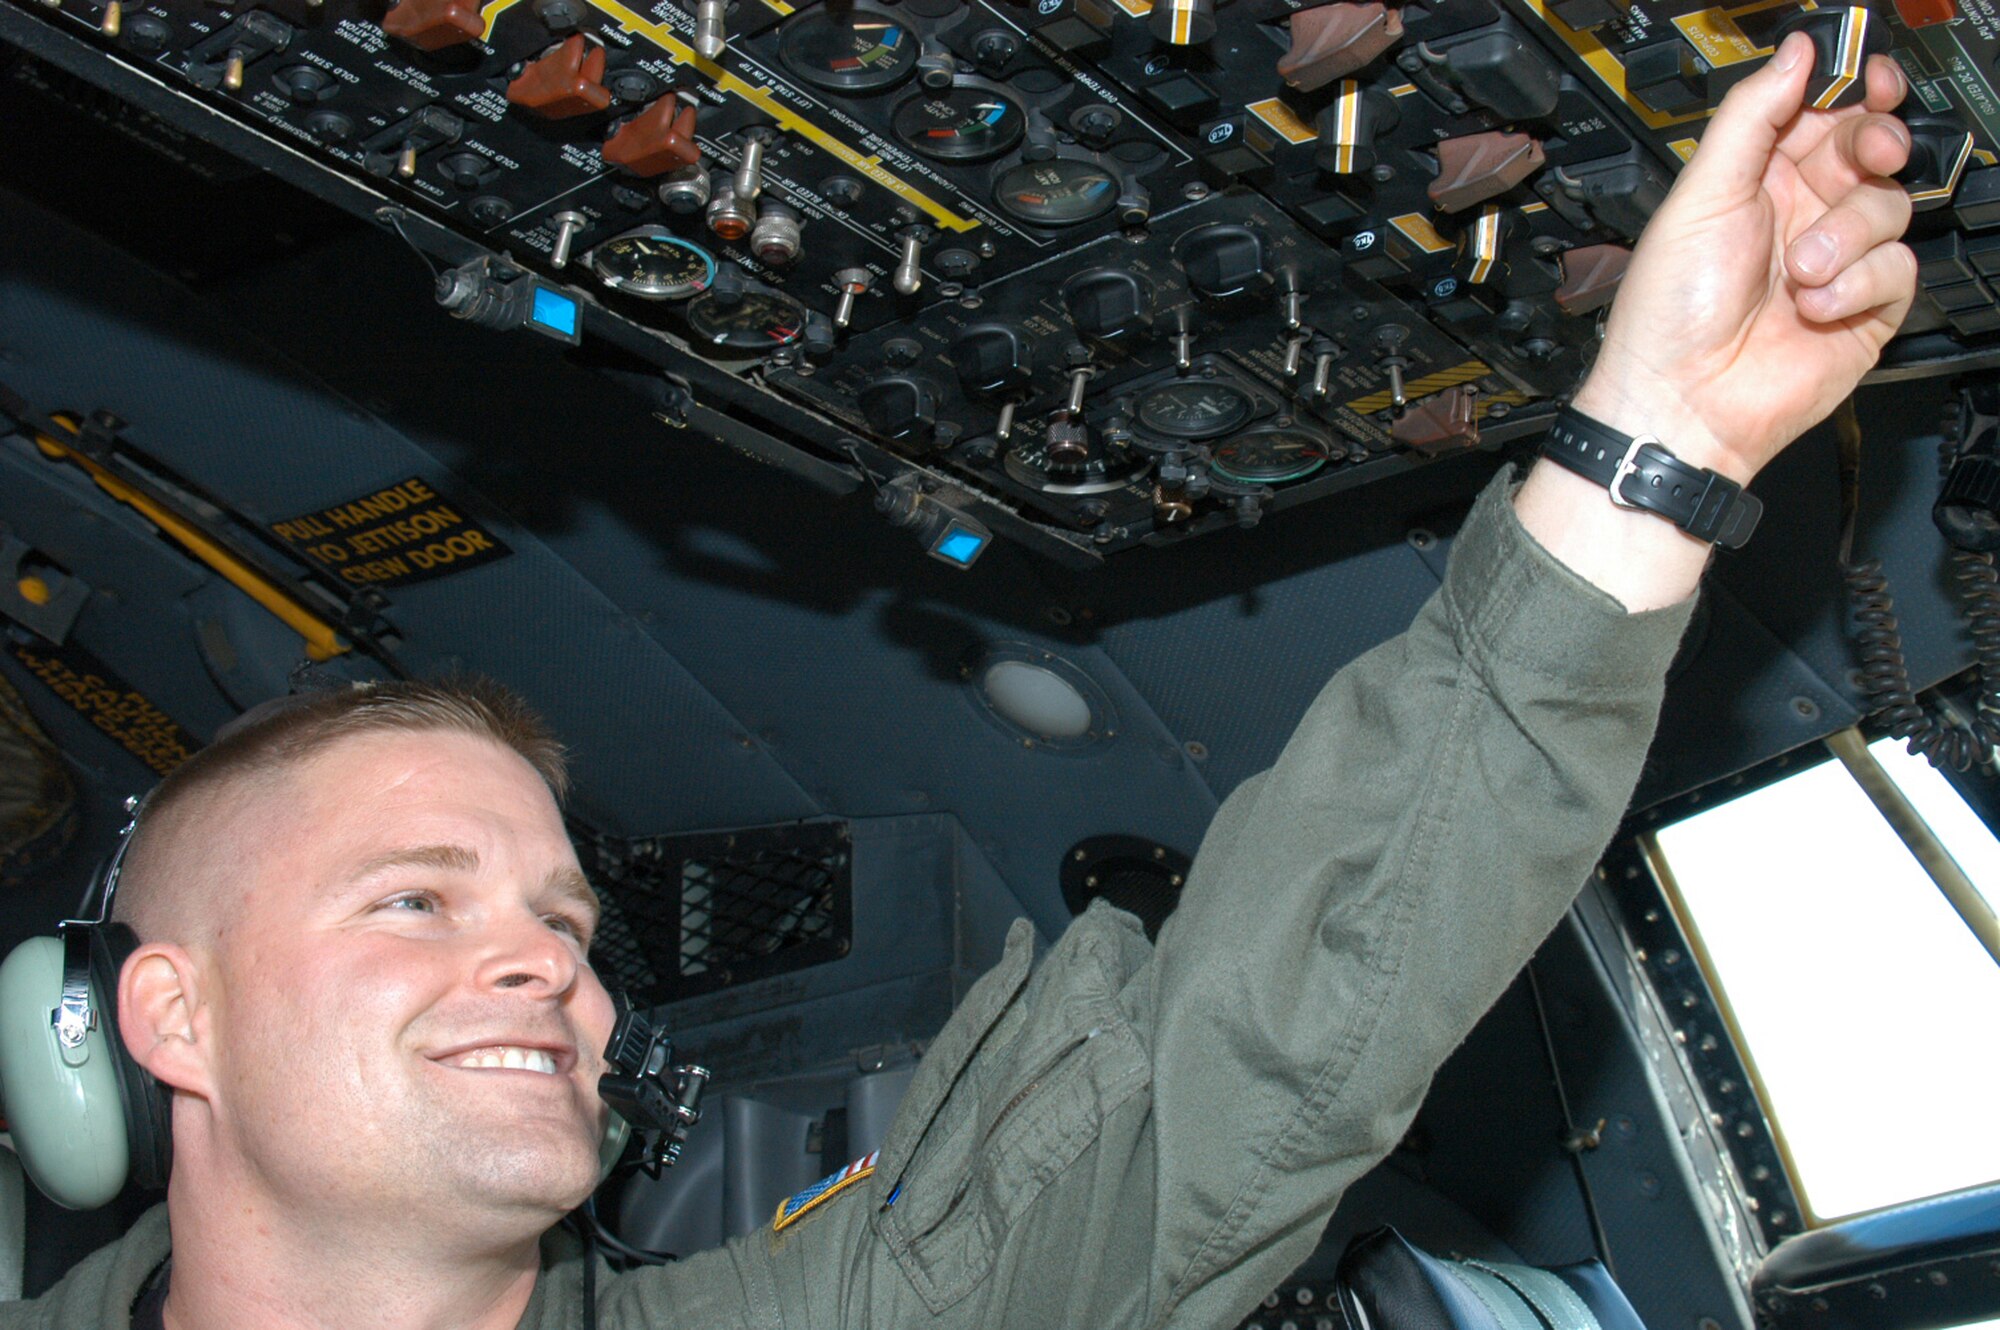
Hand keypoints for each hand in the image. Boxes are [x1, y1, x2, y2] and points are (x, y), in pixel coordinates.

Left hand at [1572, 29, 1915, 485]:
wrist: (1684, 401)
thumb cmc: (1670, 313)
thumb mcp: (1701, 195)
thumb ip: (1750, 117)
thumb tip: (1794, 53)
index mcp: (1757, 181)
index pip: (1821, 116)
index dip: (1852, 92)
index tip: (1870, 80)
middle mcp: (1800, 216)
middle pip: (1869, 151)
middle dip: (1873, 144)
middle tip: (1868, 151)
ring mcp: (1836, 262)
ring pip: (1888, 207)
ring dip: (1845, 234)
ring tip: (1800, 270)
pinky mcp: (1865, 308)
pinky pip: (1898, 268)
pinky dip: (1859, 283)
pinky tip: (1815, 304)